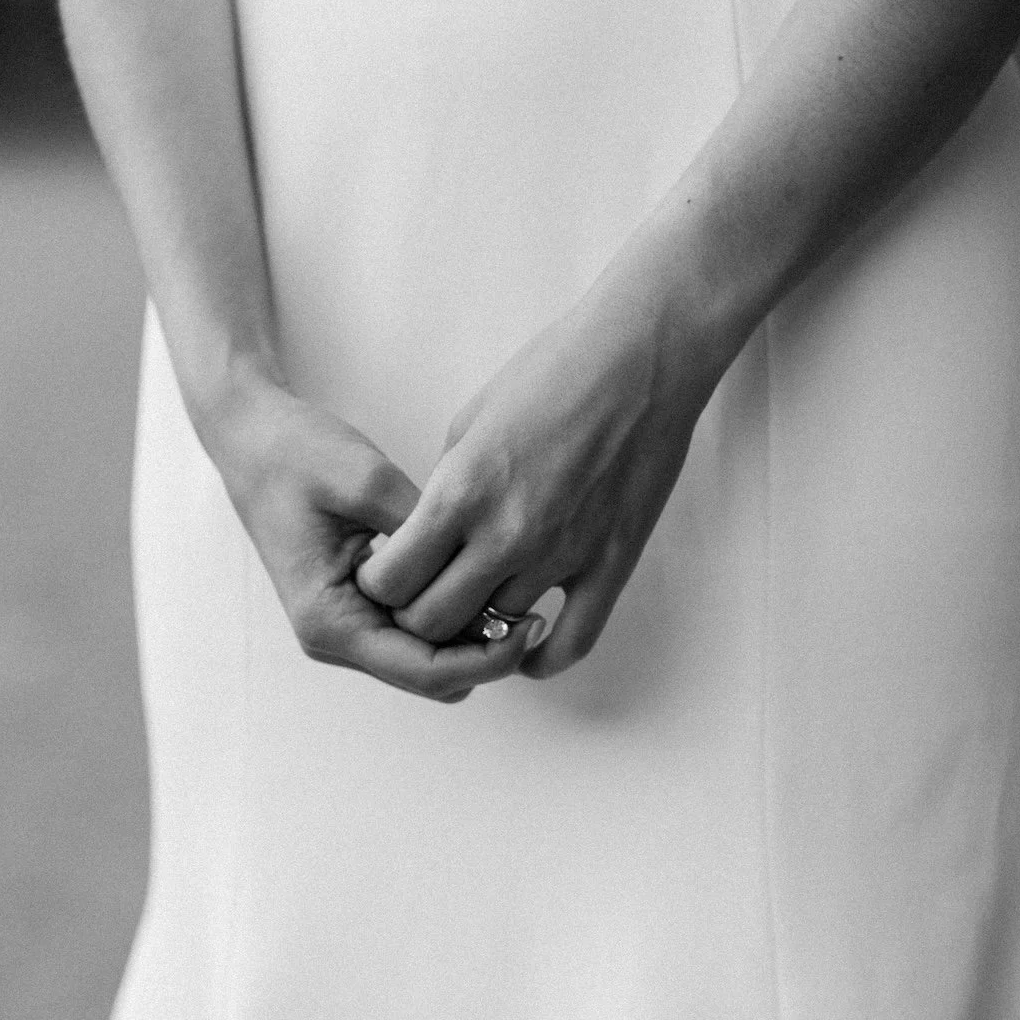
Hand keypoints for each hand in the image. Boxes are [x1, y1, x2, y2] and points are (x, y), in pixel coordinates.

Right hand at [206, 381, 542, 701]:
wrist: (252, 438)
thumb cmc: (299, 453)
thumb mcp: (367, 479)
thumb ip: (424, 531)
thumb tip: (483, 566)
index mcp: (329, 619)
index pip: (426, 671)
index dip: (487, 658)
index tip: (534, 622)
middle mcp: (334, 636)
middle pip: (431, 678)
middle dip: (485, 654)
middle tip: (537, 611)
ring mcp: (344, 625)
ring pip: (426, 662)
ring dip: (469, 639)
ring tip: (516, 593)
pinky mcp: (355, 607)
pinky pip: (414, 634)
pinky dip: (451, 618)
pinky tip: (483, 580)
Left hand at [354, 285, 722, 678]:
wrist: (640, 360)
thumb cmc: (553, 373)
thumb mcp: (469, 422)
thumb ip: (447, 490)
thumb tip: (434, 536)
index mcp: (461, 492)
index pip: (390, 581)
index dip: (380, 583)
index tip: (390, 572)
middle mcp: (506, 534)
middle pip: (432, 622)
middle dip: (417, 614)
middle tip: (429, 594)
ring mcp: (562, 555)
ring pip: (495, 636)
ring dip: (478, 628)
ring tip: (478, 605)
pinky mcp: (610, 564)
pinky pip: (570, 645)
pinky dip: (539, 659)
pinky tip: (525, 648)